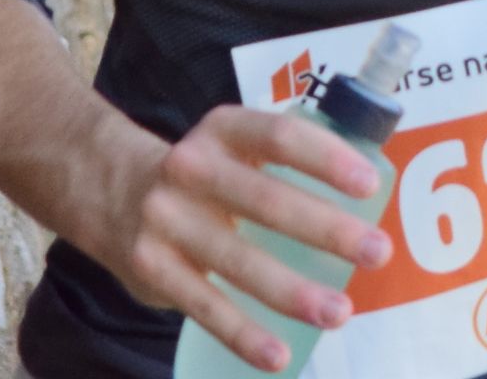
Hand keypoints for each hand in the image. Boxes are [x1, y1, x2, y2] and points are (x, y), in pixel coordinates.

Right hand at [89, 105, 394, 373]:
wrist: (108, 189)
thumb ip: (283, 163)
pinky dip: (244, 335)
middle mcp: (191, 168)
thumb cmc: (201, 175)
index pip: (280, 137)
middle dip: (326, 228)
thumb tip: (370, 200)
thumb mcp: (231, 146)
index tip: (372, 185)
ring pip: (238, 260)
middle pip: (266, 200)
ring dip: (293, 291)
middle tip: (378, 252)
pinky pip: (204, 306)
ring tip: (340, 312)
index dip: (327, 158)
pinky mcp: (153, 267)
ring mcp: (167, 220)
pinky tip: (279, 356)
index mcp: (223, 131)